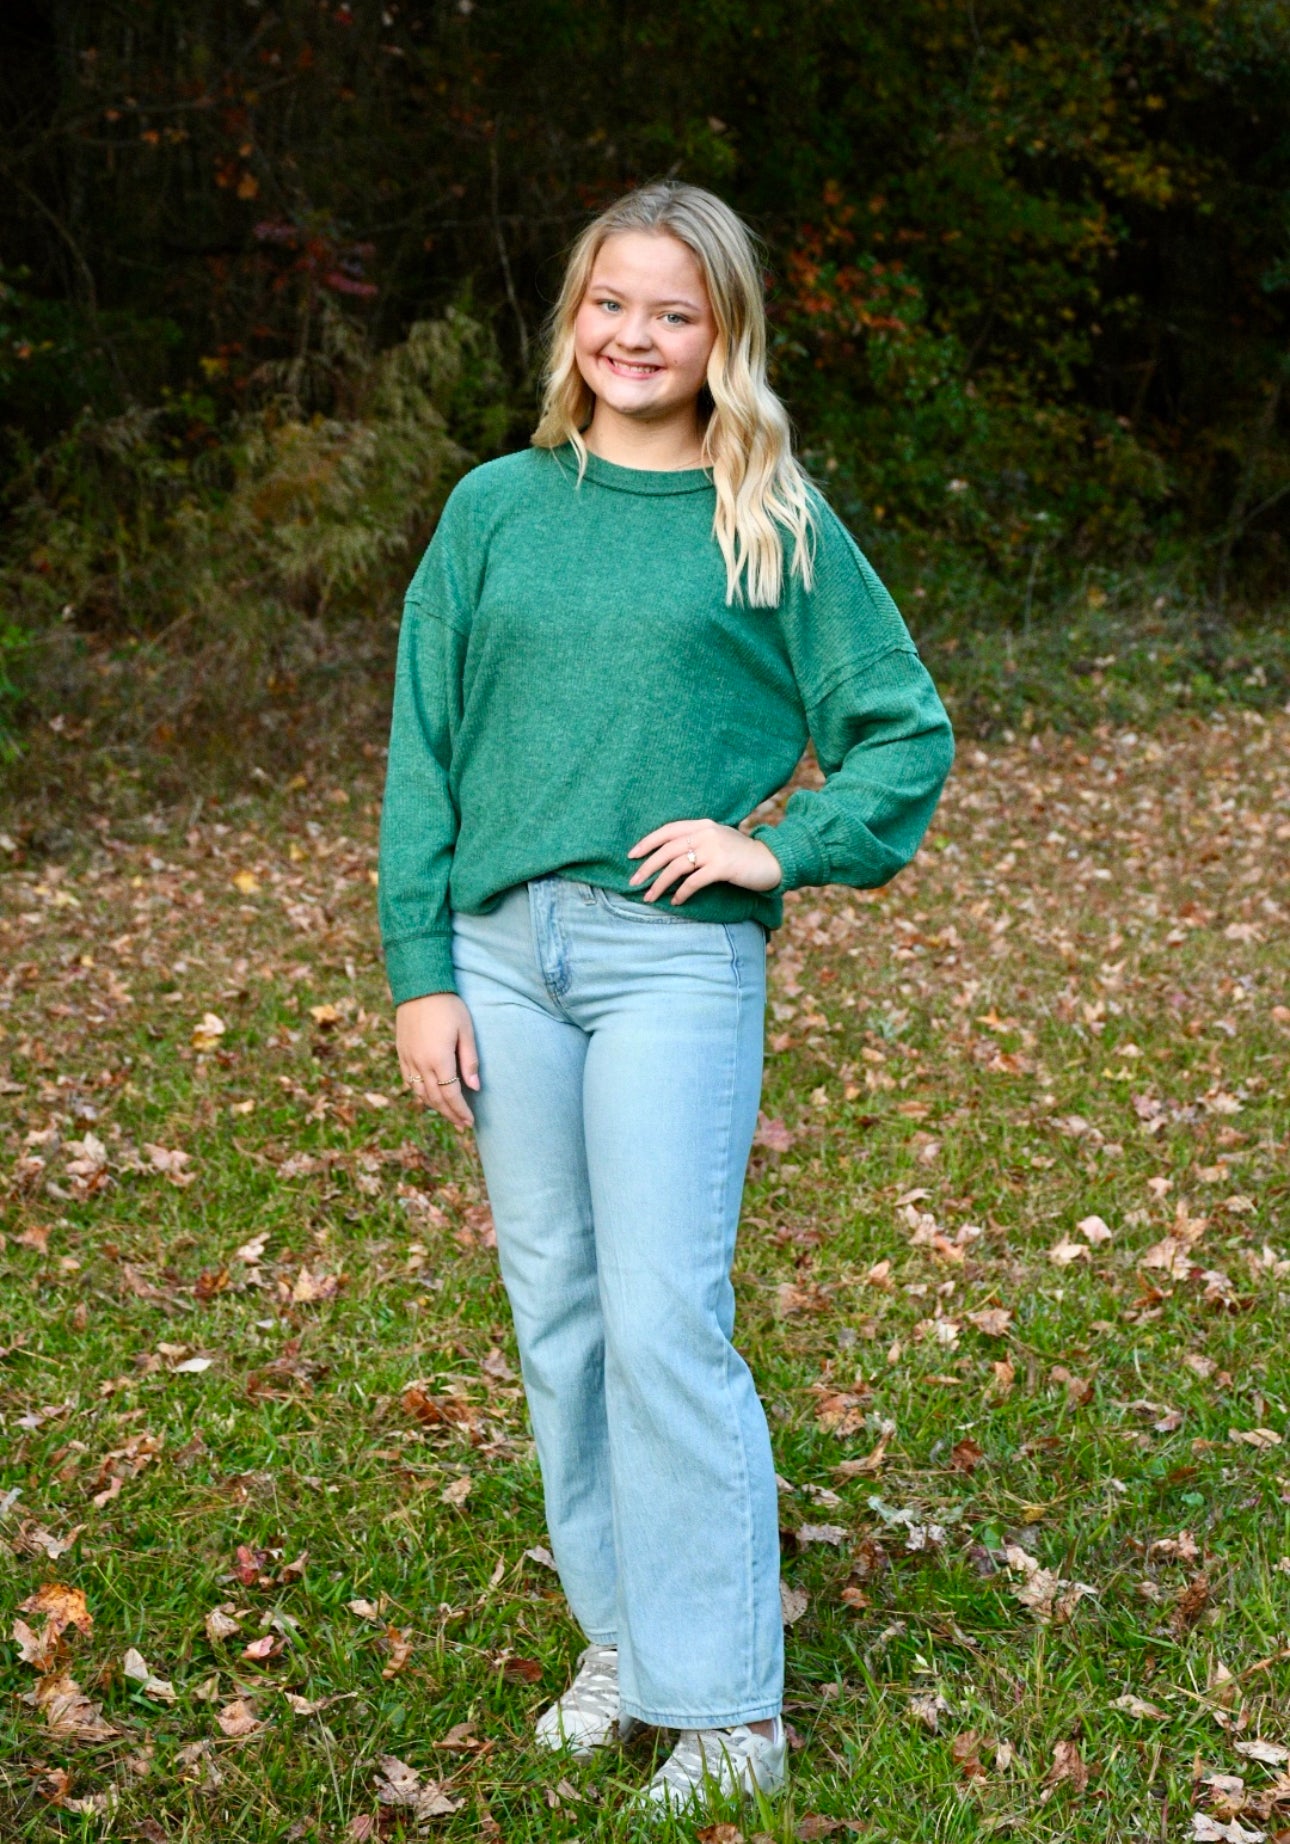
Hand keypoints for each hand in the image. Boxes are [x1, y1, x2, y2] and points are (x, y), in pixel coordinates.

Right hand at [396, 992, 479, 1129]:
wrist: (419, 987)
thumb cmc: (449, 1006)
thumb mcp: (466, 1031)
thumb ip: (469, 1060)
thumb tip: (474, 1087)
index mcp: (439, 1059)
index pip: (451, 1094)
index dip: (460, 1110)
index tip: (470, 1121)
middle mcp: (420, 1063)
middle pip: (435, 1098)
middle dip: (450, 1114)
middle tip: (462, 1124)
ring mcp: (408, 1059)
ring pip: (420, 1093)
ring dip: (435, 1107)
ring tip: (449, 1114)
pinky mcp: (402, 1053)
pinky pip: (410, 1081)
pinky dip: (420, 1094)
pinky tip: (430, 1097)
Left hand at [627, 817, 782, 905]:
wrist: (772, 861)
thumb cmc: (742, 855)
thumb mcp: (719, 839)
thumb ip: (698, 841)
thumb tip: (669, 856)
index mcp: (703, 824)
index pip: (668, 830)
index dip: (647, 842)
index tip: (632, 855)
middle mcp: (706, 833)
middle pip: (667, 850)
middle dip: (647, 867)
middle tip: (633, 882)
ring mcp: (714, 849)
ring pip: (676, 867)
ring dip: (659, 884)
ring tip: (649, 897)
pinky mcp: (722, 867)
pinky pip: (693, 882)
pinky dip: (681, 893)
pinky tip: (676, 901)